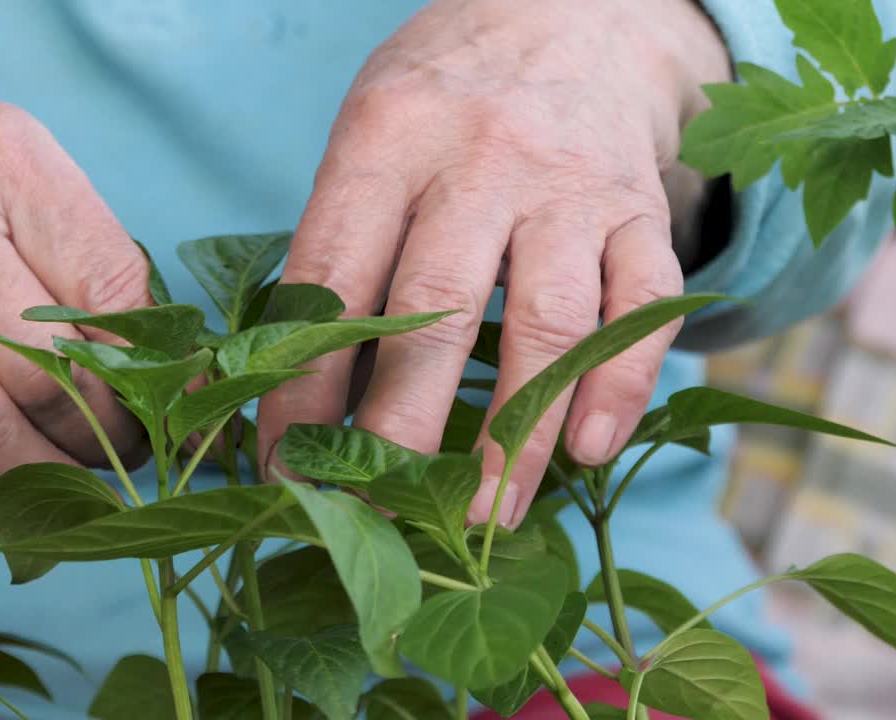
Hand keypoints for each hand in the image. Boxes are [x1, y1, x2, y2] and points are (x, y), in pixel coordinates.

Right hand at [0, 55, 153, 539]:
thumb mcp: (13, 156)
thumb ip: (83, 245)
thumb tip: (167, 359)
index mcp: (4, 160)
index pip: (110, 289)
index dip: (153, 365)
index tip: (175, 403)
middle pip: (46, 366)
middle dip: (103, 430)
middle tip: (123, 450)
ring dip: (30, 471)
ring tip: (66, 485)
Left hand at [259, 0, 730, 525]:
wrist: (574, 14)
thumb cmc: (445, 98)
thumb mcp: (369, 136)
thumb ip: (330, 246)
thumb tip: (253, 377)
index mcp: (388, 139)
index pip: (332, 282)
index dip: (301, 386)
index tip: (283, 466)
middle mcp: (482, 158)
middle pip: (436, 312)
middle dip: (401, 430)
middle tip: (380, 515)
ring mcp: (571, 186)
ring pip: (548, 323)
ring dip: (515, 434)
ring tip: (483, 517)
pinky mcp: (641, 208)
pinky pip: (642, 306)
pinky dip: (619, 385)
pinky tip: (588, 450)